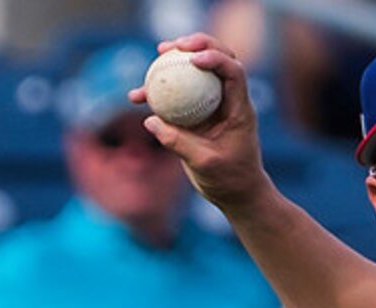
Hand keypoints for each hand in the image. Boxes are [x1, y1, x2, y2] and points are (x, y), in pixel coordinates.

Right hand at [133, 35, 266, 214]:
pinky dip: (158, 92)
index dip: (215, 57)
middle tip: (170, 46)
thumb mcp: (206, 165)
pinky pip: (176, 95)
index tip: (192, 59)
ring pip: (195, 72)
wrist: (237, 195)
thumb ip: (180, 143)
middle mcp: (227, 102)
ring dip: (176, 60)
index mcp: (239, 110)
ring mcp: (211, 105)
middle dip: (196, 44)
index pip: (233, 72)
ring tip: (158, 55)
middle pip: (217, 59)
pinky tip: (136, 97)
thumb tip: (150, 121)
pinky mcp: (196, 114)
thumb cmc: (230, 182)